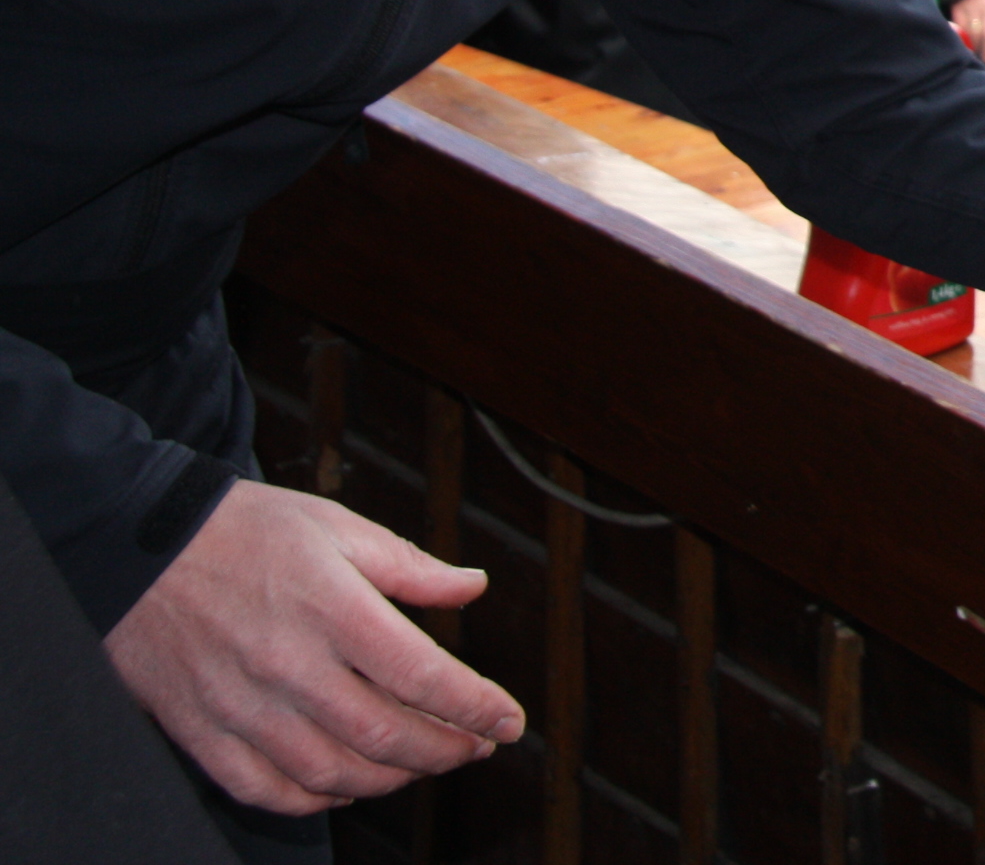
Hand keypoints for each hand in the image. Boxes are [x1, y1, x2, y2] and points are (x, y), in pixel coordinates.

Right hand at [105, 480, 522, 815]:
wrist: (133, 546)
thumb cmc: (243, 530)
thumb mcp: (337, 527)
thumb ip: (410, 568)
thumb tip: (473, 588)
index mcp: (332, 608)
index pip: (423, 677)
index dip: (476, 708)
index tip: (508, 722)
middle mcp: (288, 665)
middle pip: (385, 736)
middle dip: (446, 750)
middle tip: (475, 745)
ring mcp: (241, 706)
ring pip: (333, 773)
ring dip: (391, 779)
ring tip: (423, 763)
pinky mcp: (200, 732)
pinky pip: (266, 790)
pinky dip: (315, 800)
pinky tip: (346, 786)